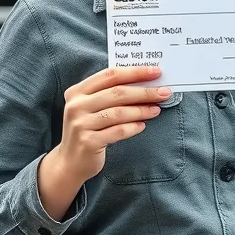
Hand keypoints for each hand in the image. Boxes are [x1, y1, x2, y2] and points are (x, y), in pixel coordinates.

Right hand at [54, 65, 168, 182]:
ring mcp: (80, 124)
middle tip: (164, 92)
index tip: (156, 72)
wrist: (70, 162)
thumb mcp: (91, 108)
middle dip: (144, 91)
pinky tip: (142, 126)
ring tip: (156, 110)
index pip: (110, 75)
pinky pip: (117, 131)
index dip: (135, 72)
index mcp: (77, 91)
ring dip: (141, 110)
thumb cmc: (88, 130)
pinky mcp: (88, 142)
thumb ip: (110, 95)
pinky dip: (133, 127)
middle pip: (117, 93)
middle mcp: (76, 105)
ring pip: (118, 112)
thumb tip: (146, 84)